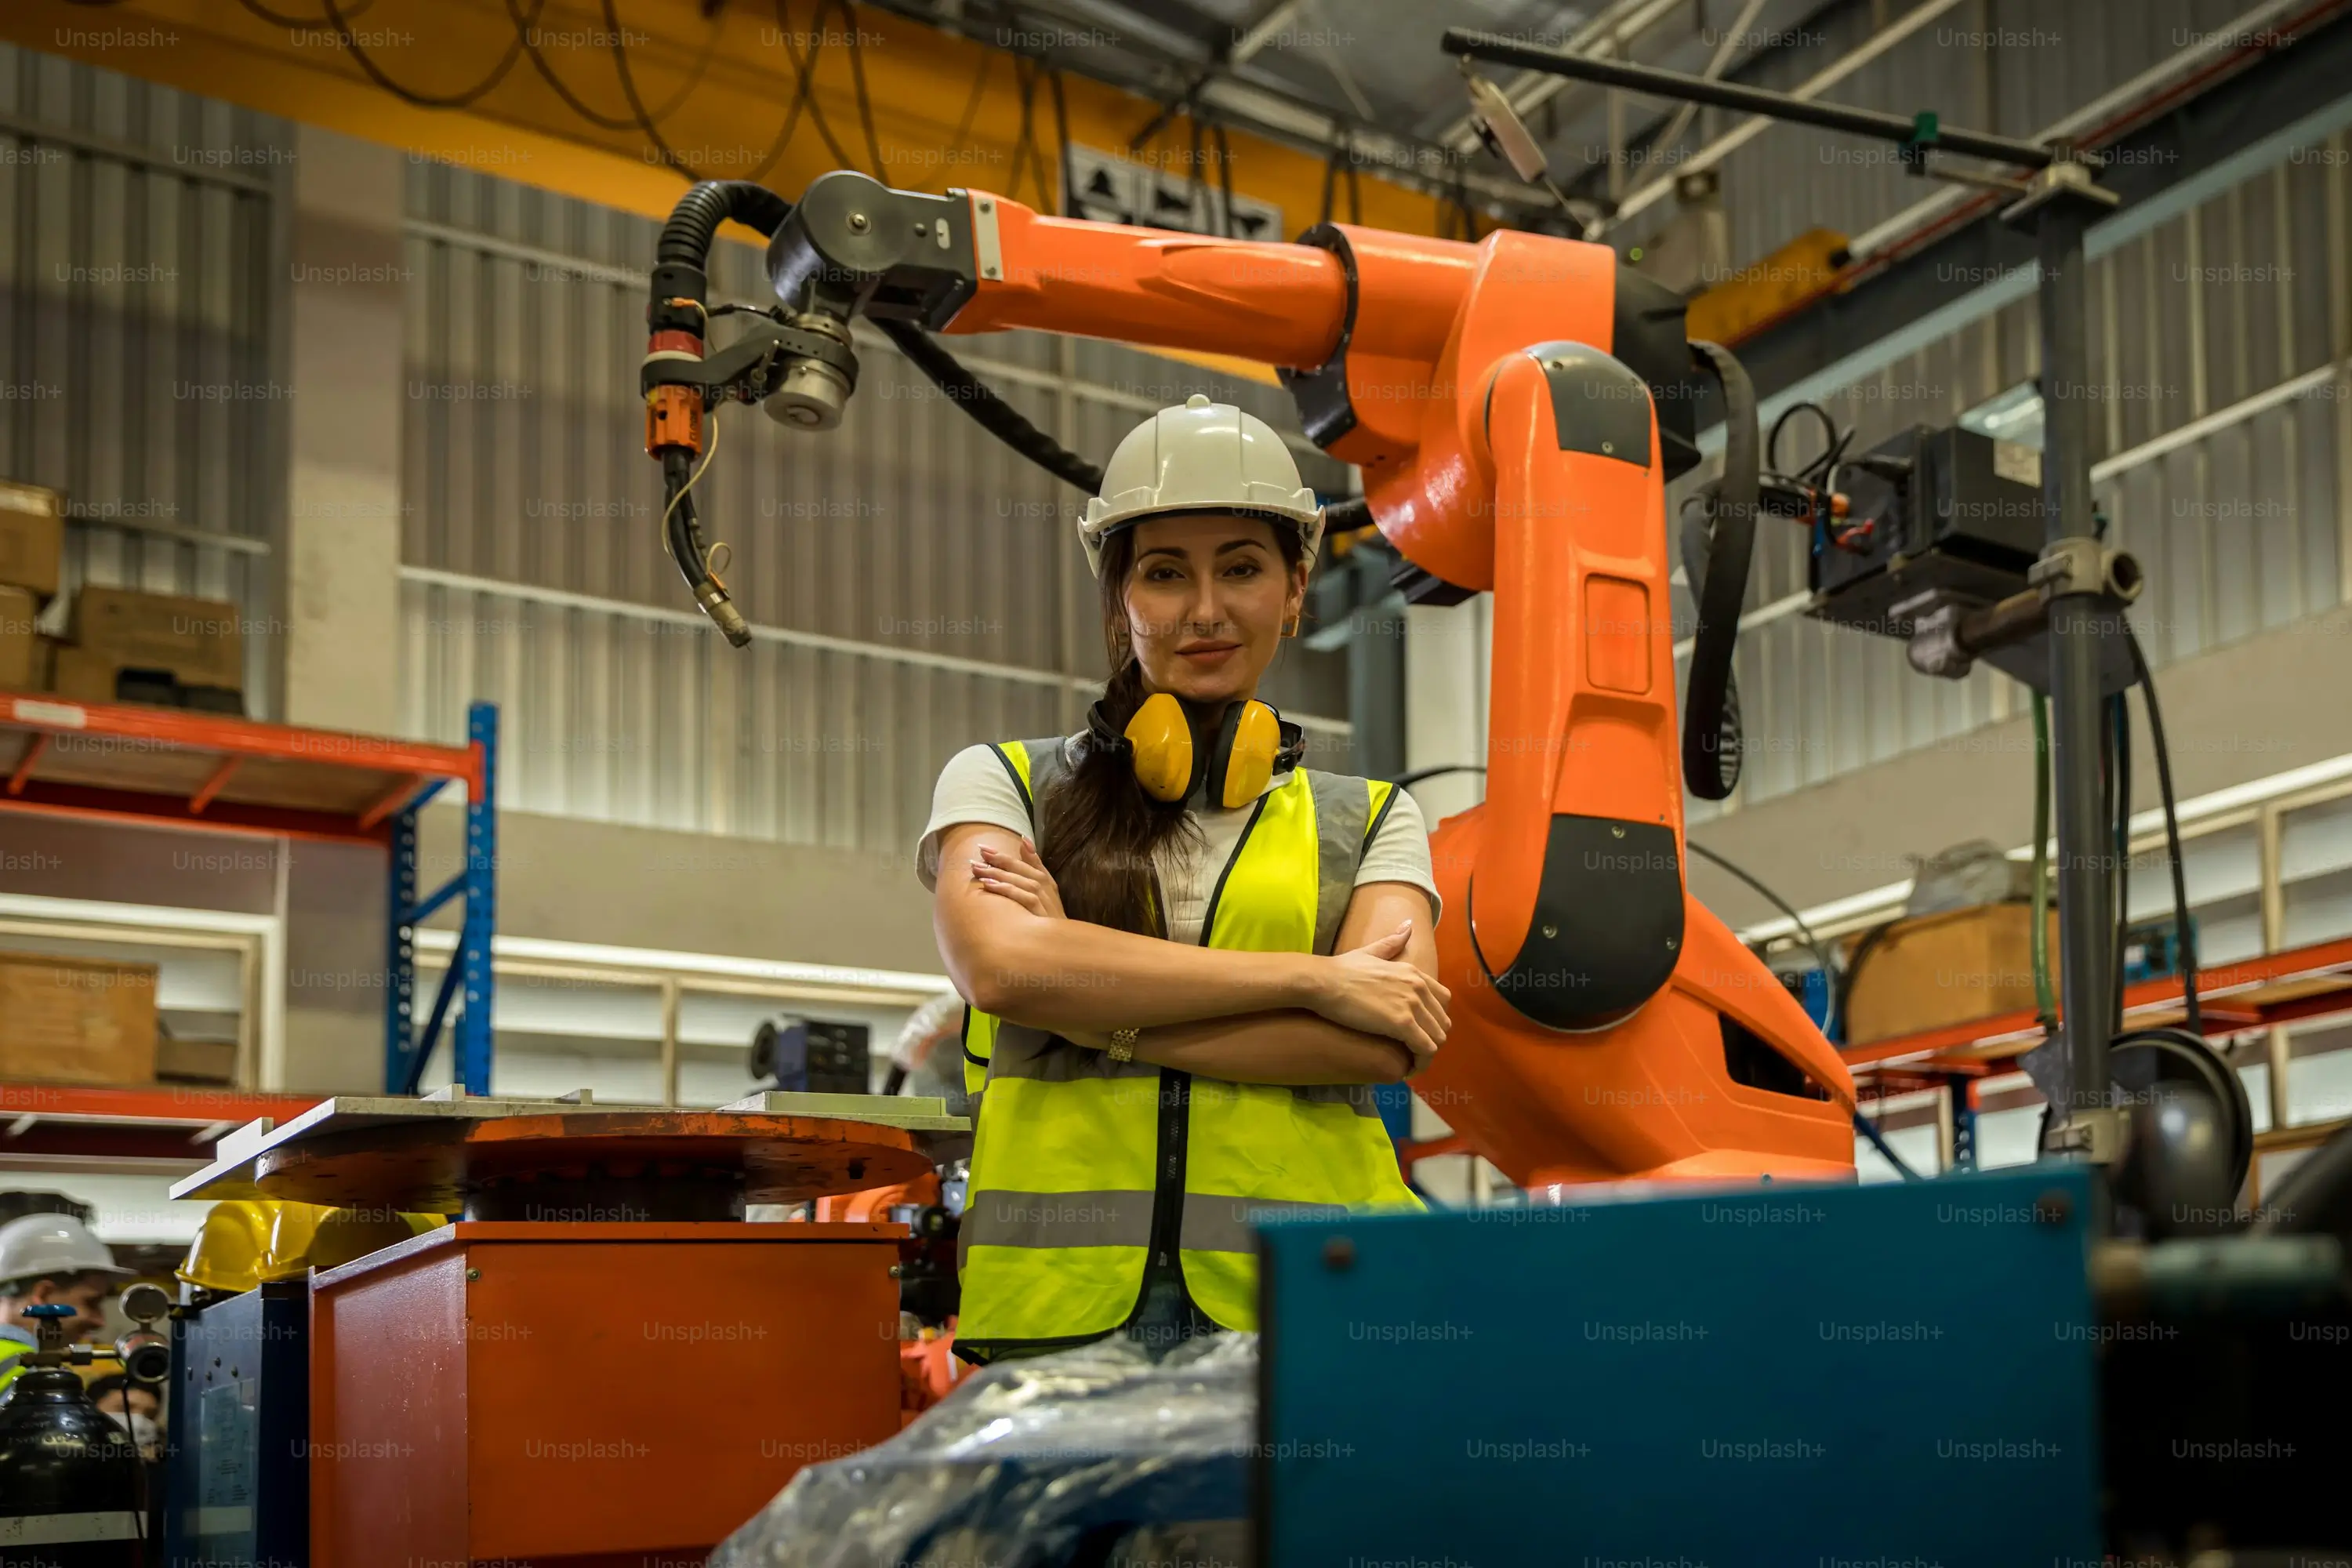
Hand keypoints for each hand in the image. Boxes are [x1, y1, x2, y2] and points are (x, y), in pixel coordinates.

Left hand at [970, 837, 1065, 920]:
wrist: (1062, 946)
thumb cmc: (1049, 921)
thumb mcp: (1044, 896)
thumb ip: (1034, 870)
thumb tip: (1023, 842)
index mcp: (1047, 883)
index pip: (1027, 862)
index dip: (1005, 854)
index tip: (984, 848)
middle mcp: (1047, 889)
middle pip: (1022, 869)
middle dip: (1000, 859)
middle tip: (979, 853)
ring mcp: (1045, 902)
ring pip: (1022, 882)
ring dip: (999, 873)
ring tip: (978, 869)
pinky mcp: (1041, 915)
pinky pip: (1023, 898)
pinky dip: (1007, 889)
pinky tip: (989, 885)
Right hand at [1310, 922, 1449, 1073]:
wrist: (1323, 981)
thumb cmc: (1340, 969)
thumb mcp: (1371, 951)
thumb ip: (1392, 942)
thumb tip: (1408, 925)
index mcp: (1413, 972)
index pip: (1443, 1000)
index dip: (1433, 1019)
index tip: (1418, 1030)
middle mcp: (1418, 986)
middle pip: (1443, 1021)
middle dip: (1430, 1038)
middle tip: (1411, 1050)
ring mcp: (1412, 1004)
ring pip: (1438, 1038)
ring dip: (1426, 1052)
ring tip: (1409, 1060)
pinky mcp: (1402, 1023)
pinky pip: (1426, 1049)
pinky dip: (1421, 1062)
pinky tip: (1408, 1068)